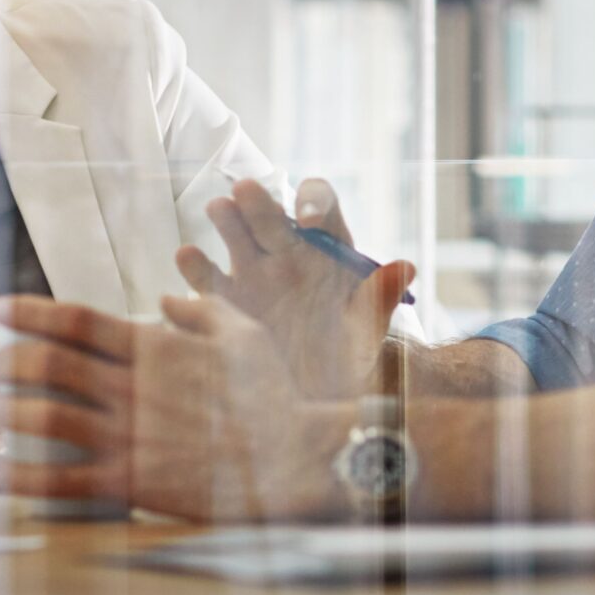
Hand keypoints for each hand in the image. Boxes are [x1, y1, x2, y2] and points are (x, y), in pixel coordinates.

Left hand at [0, 294, 347, 522]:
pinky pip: (65, 479)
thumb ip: (202, 311)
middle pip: (50, 365)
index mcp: (157, 348)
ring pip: (48, 416)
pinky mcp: (135, 480)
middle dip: (7, 361)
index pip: (77, 321)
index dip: (29, 312)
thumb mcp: (245, 336)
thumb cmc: (275, 397)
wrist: (296, 459)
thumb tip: (167, 298)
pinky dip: (25, 474)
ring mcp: (132, 435)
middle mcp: (136, 387)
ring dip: (8, 411)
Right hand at [177, 178, 415, 399]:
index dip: (314, 203)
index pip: (322, 208)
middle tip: (247, 192)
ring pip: (236, 235)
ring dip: (226, 220)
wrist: (315, 402)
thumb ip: (380, 299)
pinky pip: (208, 278)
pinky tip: (188, 256)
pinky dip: (195, 265)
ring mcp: (253, 274)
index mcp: (327, 250)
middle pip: (271, 216)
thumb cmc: (349, 361)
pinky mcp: (226, 302)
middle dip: (261, 203)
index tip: (308, 219)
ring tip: (218, 209)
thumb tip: (406, 267)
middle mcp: (288, 253)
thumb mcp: (368, 332)